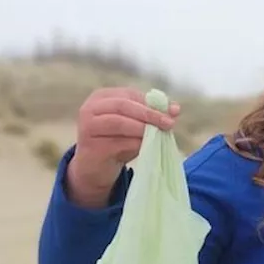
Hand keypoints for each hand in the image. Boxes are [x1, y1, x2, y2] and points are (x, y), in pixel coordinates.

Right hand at [67, 87, 179, 207]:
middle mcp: (91, 108)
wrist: (96, 168)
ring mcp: (88, 127)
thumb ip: (153, 115)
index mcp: (102, 97)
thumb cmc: (118, 142)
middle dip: (149, 114)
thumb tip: (175, 108)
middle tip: (169, 124)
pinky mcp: (90, 146)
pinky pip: (117, 142)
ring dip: (142, 128)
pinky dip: (135, 144)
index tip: (172, 112)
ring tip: (159, 135)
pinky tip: (147, 147)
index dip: (152, 103)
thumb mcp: (136, 126)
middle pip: (123, 105)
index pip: (130, 95)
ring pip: (119, 122)